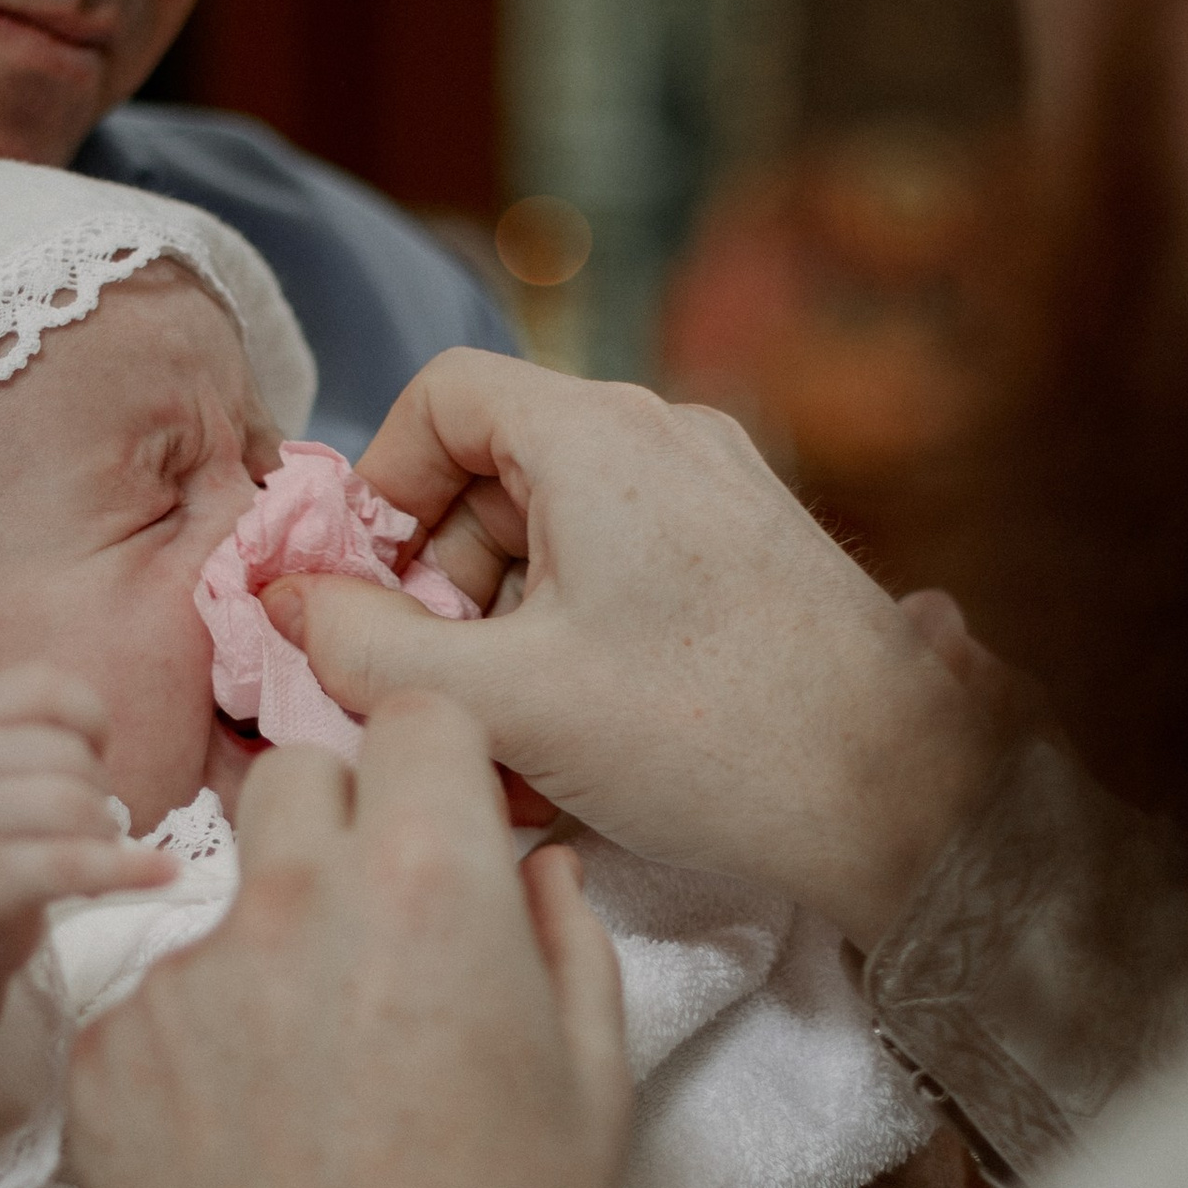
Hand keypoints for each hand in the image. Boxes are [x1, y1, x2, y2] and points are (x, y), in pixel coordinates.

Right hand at [0, 665, 174, 996]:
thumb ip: (40, 741)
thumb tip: (103, 739)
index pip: (41, 686)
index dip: (88, 715)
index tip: (93, 753)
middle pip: (67, 754)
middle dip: (100, 789)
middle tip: (90, 825)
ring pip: (72, 805)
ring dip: (105, 831)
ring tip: (94, 853)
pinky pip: (73, 863)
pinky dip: (130, 869)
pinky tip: (166, 873)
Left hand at [65, 695, 631, 1187]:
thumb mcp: (593, 1090)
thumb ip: (568, 940)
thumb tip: (534, 865)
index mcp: (429, 884)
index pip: (413, 716)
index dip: (438, 762)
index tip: (447, 818)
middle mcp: (292, 900)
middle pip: (298, 776)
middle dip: (344, 823)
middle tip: (383, 938)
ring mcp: (184, 977)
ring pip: (226, 899)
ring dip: (270, 948)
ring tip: (316, 1086)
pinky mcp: (107, 1056)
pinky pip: (160, 1003)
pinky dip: (201, 1048)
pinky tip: (246, 1146)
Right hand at [259, 354, 1015, 948]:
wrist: (903, 793)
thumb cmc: (709, 733)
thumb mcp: (503, 700)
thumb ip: (365, 649)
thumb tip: (285, 605)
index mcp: (598, 433)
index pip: (442, 394)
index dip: (380, 483)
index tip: (365, 586)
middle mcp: (666, 436)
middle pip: (499, 465)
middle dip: (442, 575)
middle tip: (427, 679)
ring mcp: (721, 492)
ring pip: (562, 526)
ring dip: (506, 618)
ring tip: (505, 732)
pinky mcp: (756, 554)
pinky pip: (627, 566)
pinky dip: (577, 633)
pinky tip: (577, 738)